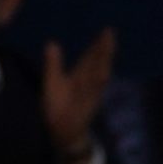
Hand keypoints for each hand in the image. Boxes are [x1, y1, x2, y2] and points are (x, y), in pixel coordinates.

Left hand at [43, 29, 115, 163]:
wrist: (62, 132)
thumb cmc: (58, 107)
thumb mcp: (53, 82)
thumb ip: (54, 64)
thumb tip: (52, 43)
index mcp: (80, 76)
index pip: (90, 57)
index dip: (98, 45)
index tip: (107, 31)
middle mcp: (88, 83)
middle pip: (97, 63)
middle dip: (104, 48)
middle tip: (110, 32)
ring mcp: (89, 94)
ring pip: (98, 74)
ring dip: (104, 62)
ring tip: (108, 47)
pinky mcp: (87, 105)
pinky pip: (93, 93)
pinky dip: (98, 83)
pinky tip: (103, 73)